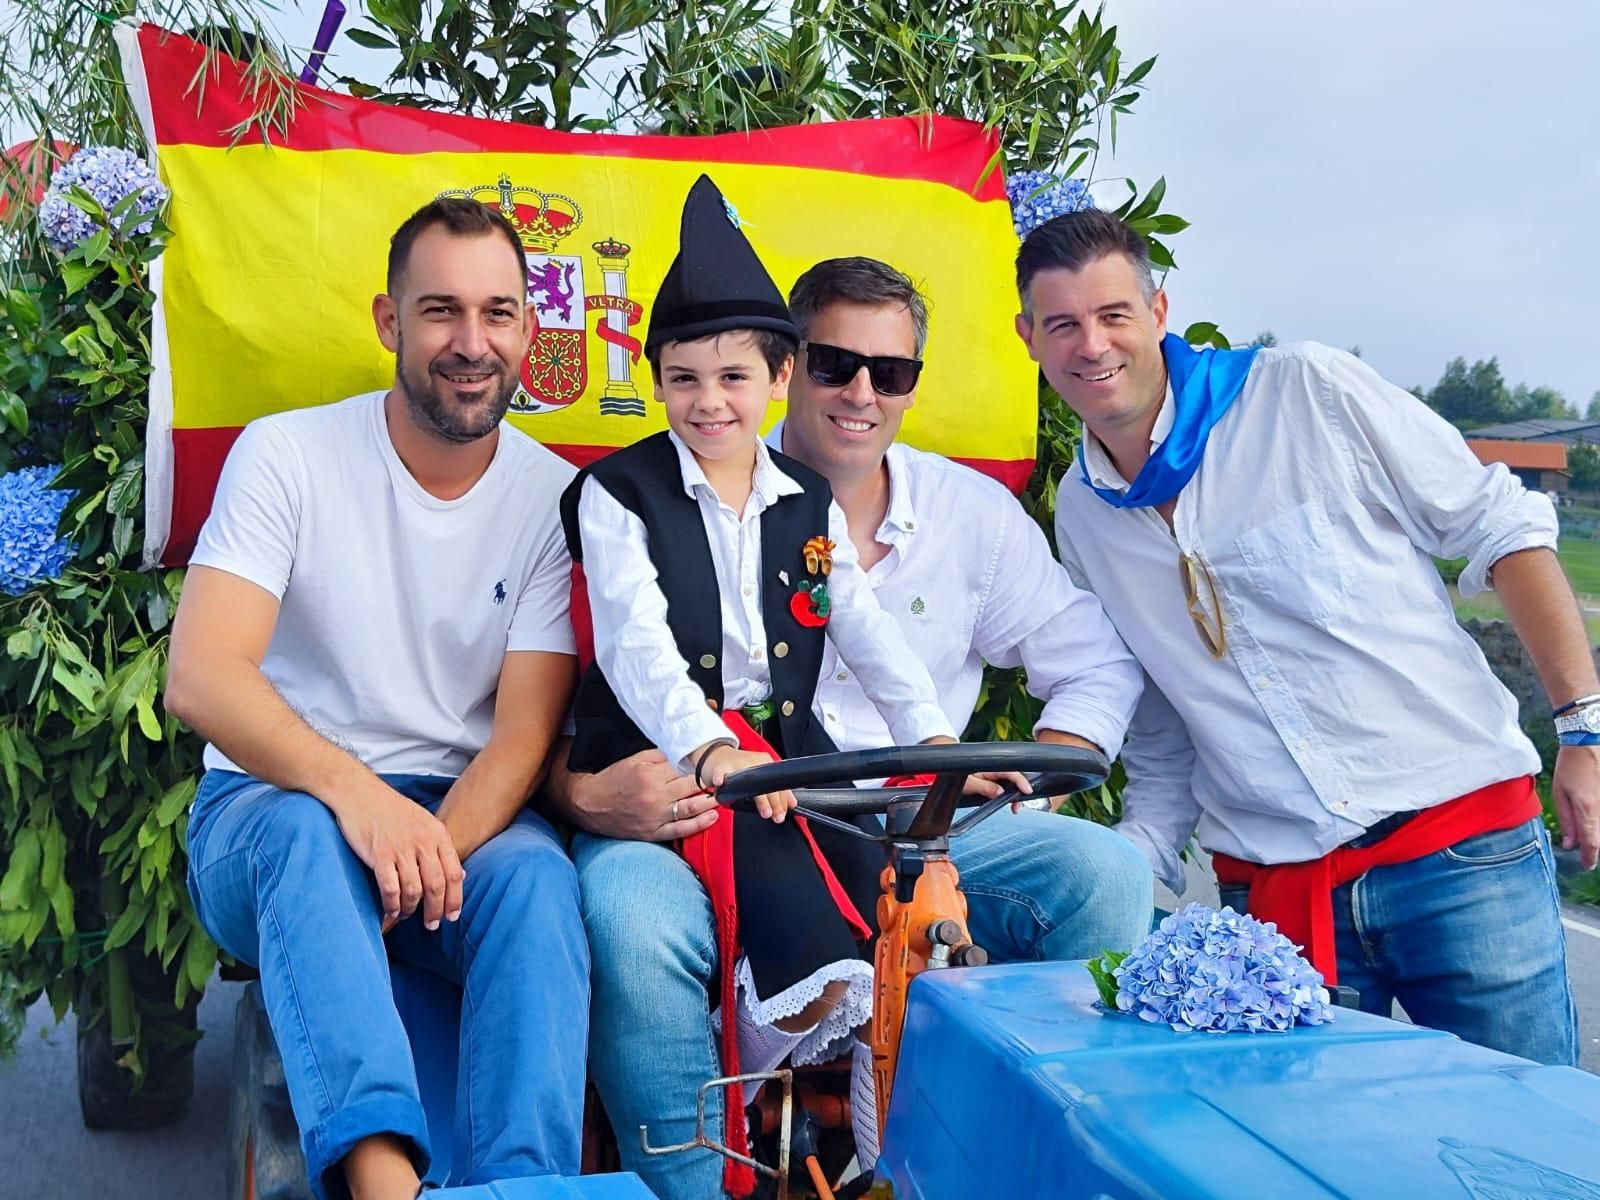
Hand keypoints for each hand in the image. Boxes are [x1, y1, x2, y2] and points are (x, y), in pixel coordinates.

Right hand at [330, 780, 464, 933]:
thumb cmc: (391, 810)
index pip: (454, 873)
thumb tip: (460, 874)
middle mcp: (423, 841)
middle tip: (432, 925)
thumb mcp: (424, 822)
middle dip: (435, 910)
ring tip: (407, 916)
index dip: (455, 899)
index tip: (453, 916)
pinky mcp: (379, 854)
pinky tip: (390, 912)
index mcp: (437, 834)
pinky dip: (392, 905)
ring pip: (414, 890)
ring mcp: (401, 848)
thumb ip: (440, 848)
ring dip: (411, 909)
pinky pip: (390, 889)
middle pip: (437, 886)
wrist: (359, 793)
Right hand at [568, 749, 717, 841]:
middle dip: (712, 782)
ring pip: (691, 808)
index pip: (684, 767)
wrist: (590, 804)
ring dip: (711, 802)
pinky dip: (699, 824)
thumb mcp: (634, 759)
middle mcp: (655, 795)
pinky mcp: (653, 832)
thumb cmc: (613, 779)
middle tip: (728, 778)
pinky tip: (713, 816)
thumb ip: (660, 755)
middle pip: (692, 787)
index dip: (703, 765)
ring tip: (726, 795)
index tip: (718, 762)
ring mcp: (655, 816)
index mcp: (650, 773)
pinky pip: (680, 830)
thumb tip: (683, 752)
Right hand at [701, 745, 795, 822]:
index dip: (783, 799)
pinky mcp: (720, 765)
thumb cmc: (743, 770)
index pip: (778, 783)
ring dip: (759, 798)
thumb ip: (777, 791)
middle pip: (766, 783)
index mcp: (765, 763)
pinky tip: (721, 782)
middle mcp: (754, 762)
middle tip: (775, 816)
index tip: (784, 813)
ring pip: (748, 780)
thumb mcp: (762, 778)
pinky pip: (720, 771)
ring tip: (764, 810)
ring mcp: (737, 763)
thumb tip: (792, 804)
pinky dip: (720, 776)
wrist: (720, 757)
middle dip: (774, 801)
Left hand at [962, 770, 1043, 812]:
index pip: (1010, 772)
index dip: (1020, 781)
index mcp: (989, 767)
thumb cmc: (955, 776)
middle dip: (1020, 791)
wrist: (946, 774)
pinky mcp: (991, 784)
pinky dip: (1008, 797)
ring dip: (1014, 795)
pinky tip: (1008, 804)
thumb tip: (1000, 793)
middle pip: (1013, 778)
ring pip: (1010, 784)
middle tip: (1017, 807)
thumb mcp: (969, 784)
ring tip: (1014, 808)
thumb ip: (985, 787)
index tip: (1027, 790)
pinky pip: (1003, 788)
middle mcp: (993, 771)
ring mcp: (993, 777)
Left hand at [1552, 744, 1599, 869]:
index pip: (1593, 844)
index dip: (1590, 859)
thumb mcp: (1561, 793)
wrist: (1588, 745)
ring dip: (1599, 836)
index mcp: (1588, 810)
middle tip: (1588, 855)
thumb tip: (1570, 844)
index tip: (1587, 866)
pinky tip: (1594, 824)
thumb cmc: (1570, 768)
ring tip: (1590, 840)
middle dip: (1596, 849)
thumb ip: (1567, 820)